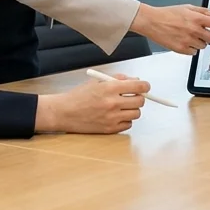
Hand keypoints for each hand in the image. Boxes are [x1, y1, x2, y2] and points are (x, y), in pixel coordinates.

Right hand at [34, 74, 148, 133]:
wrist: (64, 112)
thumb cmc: (78, 96)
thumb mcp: (97, 82)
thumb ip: (117, 79)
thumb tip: (136, 80)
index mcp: (110, 88)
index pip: (138, 86)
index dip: (145, 86)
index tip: (145, 87)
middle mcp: (112, 103)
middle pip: (140, 101)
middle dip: (139, 97)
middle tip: (132, 96)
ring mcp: (112, 118)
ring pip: (136, 114)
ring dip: (132, 109)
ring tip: (122, 106)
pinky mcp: (110, 129)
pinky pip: (128, 125)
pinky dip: (125, 120)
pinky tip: (116, 116)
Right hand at [132, 3, 209, 53]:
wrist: (151, 21)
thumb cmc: (168, 13)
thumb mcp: (187, 7)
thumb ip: (203, 12)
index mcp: (196, 18)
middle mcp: (194, 30)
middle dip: (208, 35)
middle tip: (197, 30)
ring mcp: (188, 41)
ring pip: (203, 45)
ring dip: (198, 41)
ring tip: (186, 34)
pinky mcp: (181, 49)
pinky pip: (193, 52)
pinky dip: (190, 48)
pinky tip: (182, 40)